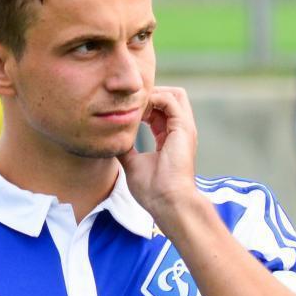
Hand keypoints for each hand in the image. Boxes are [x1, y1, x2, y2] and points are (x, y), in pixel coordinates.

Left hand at [118, 86, 199, 218]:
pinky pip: (170, 100)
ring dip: (152, 95)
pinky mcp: (183, 128)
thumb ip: (125, 149)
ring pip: (174, 94)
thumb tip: (111, 140)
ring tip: (135, 108)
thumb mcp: (133, 164)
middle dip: (150, 95)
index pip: (160, 111)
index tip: (124, 112)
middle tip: (130, 106)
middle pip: (170, 97)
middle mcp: (180, 131)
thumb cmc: (153, 189)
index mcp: (170, 138)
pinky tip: (139, 113)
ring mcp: (184, 128)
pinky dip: (154, 99)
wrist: (168, 201)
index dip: (143, 107)